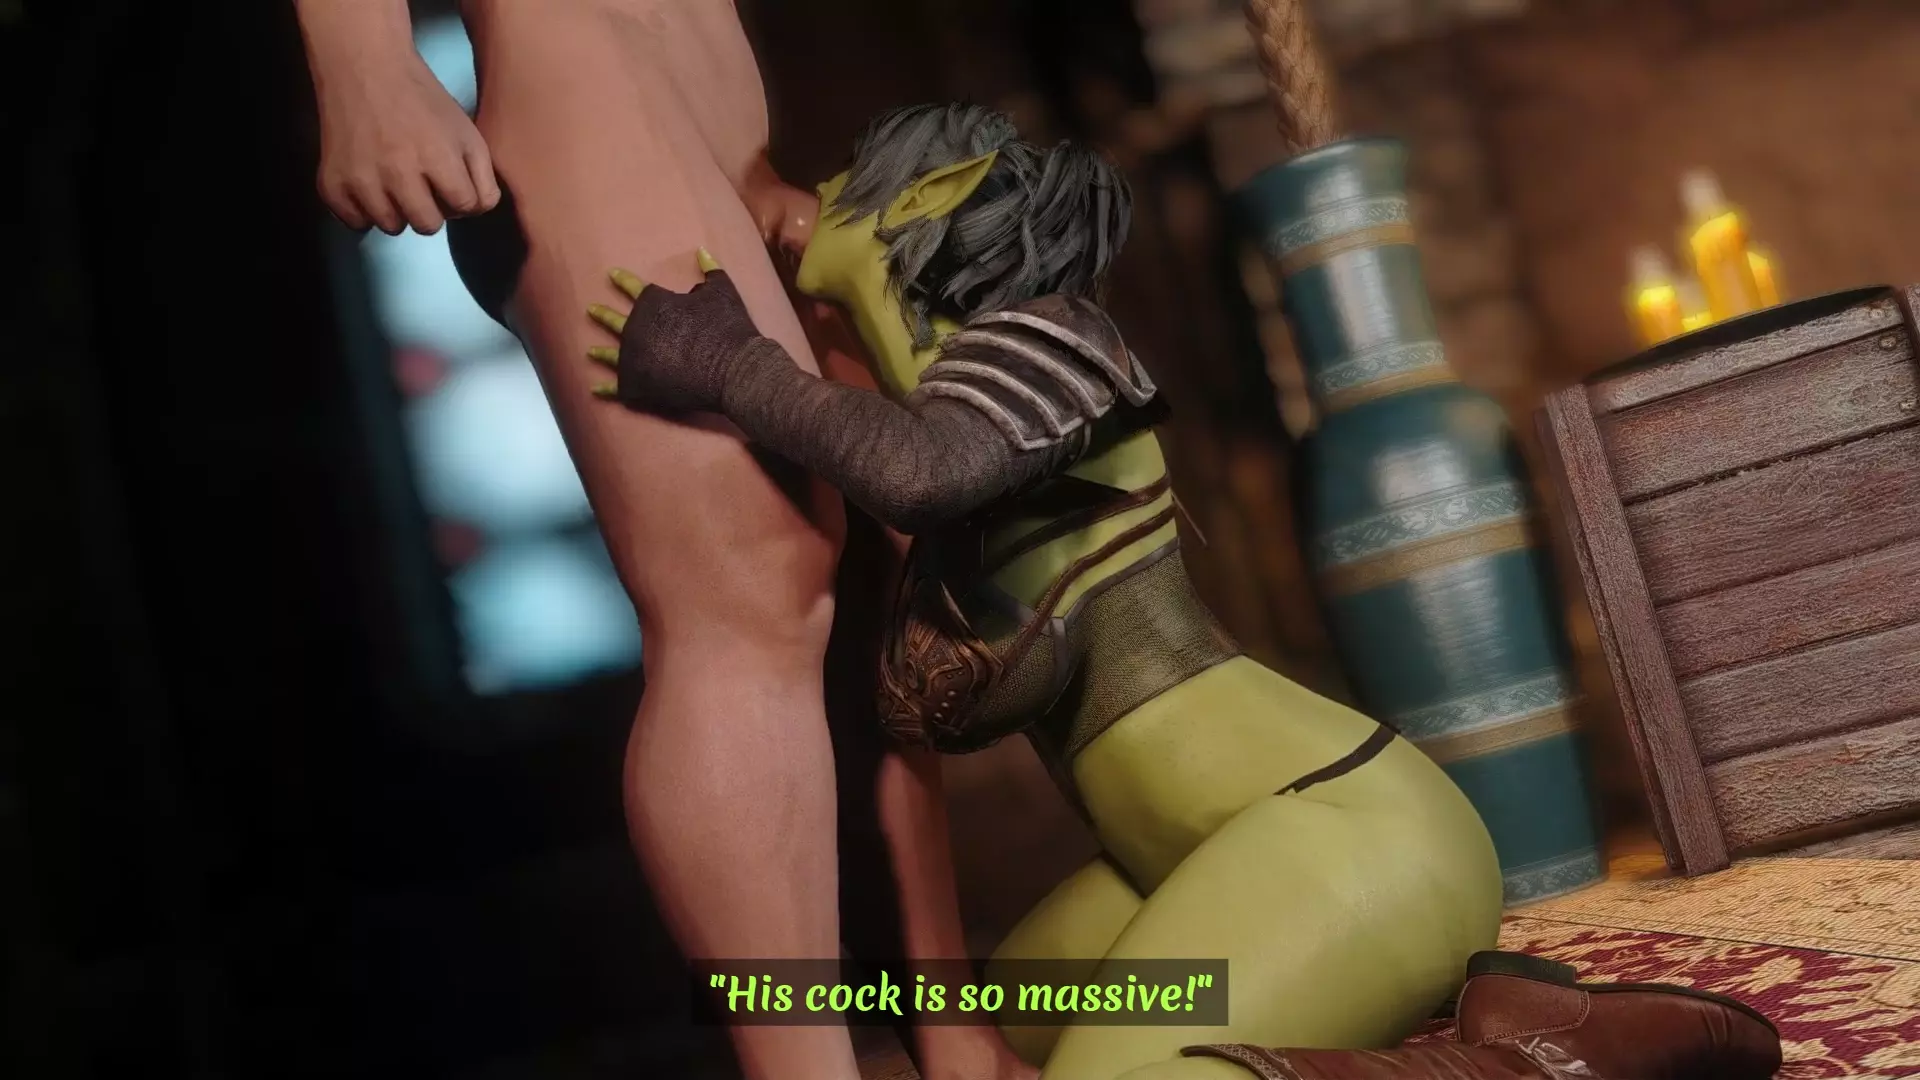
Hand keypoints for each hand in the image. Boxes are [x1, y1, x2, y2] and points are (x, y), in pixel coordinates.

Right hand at [311, 51, 497, 234]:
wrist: (364, 69)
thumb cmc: (423, 102)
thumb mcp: (466, 131)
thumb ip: (482, 176)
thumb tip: (473, 212)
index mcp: (437, 157)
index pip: (464, 207)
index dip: (462, 196)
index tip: (450, 181)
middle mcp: (397, 173)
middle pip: (428, 226)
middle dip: (432, 209)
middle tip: (421, 184)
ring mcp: (360, 181)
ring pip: (391, 227)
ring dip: (398, 211)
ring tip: (394, 182)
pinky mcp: (331, 185)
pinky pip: (356, 223)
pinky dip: (364, 211)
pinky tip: (369, 185)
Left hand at [585, 249, 761, 414]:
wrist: (735, 370)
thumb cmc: (728, 327)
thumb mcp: (722, 291)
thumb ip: (709, 269)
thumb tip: (701, 251)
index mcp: (654, 304)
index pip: (634, 287)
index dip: (623, 280)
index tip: (611, 275)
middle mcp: (637, 330)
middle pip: (614, 320)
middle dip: (603, 315)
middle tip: (591, 310)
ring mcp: (635, 359)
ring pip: (610, 355)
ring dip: (601, 353)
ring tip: (590, 352)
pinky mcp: (640, 385)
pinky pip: (617, 388)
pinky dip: (606, 389)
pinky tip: (596, 388)